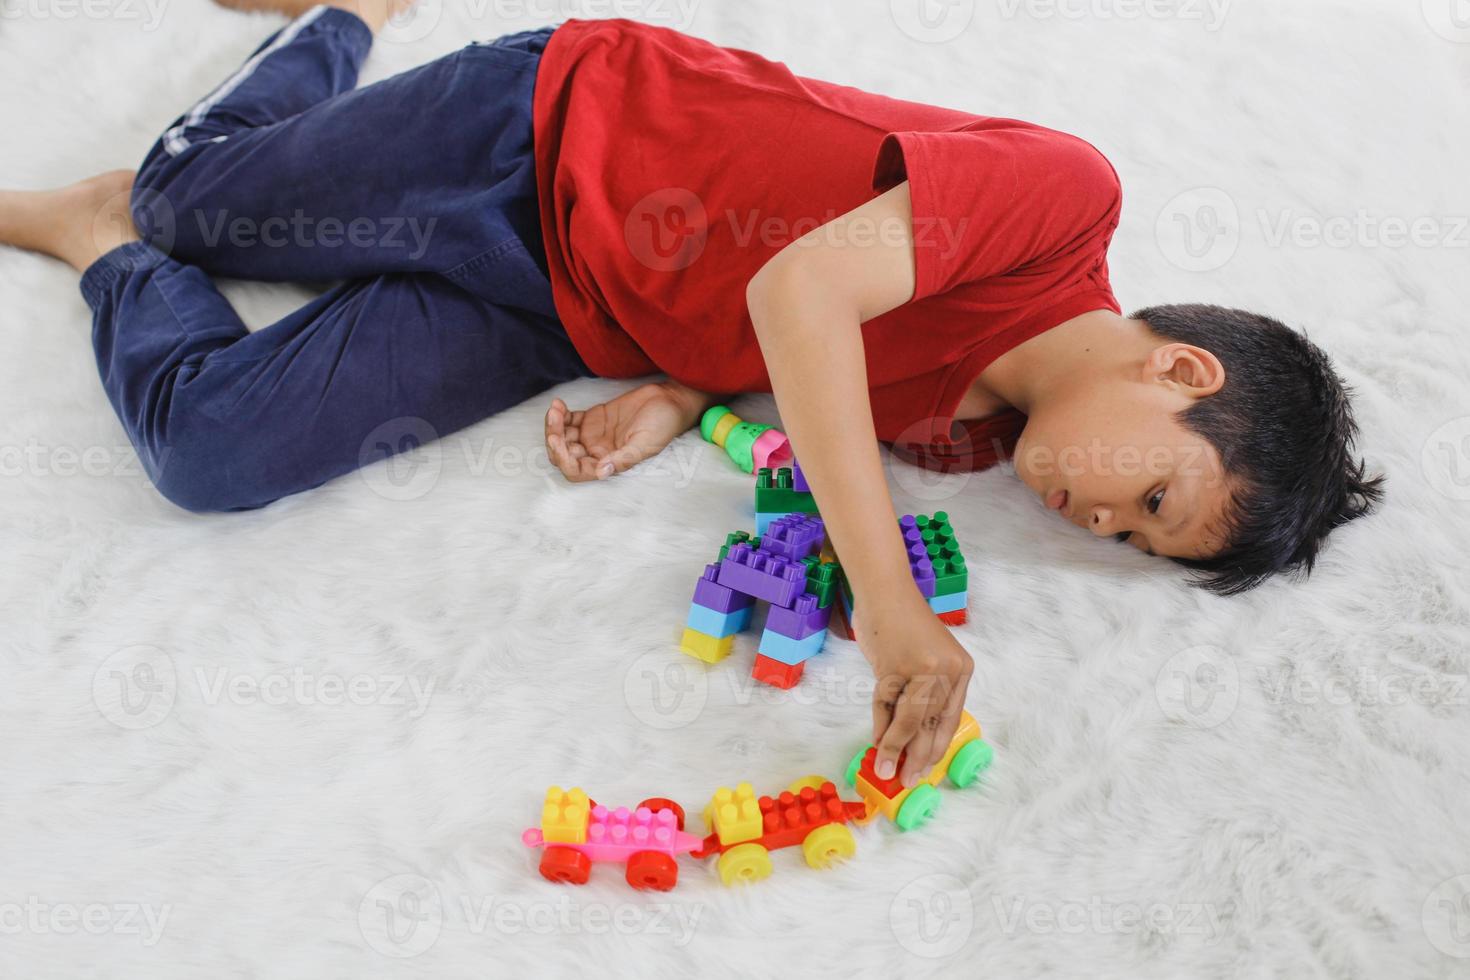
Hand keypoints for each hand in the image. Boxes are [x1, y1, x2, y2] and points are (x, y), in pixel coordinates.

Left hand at [544, 381, 709, 481]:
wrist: (670, 399)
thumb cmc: (663, 424)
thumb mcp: (646, 444)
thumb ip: (624, 459)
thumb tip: (601, 473)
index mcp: (608, 464)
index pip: (576, 470)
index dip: (563, 458)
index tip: (556, 439)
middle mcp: (597, 453)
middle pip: (564, 454)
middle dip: (553, 438)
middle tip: (554, 418)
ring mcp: (592, 436)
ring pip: (562, 436)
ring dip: (553, 424)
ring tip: (556, 408)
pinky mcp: (592, 419)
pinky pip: (568, 420)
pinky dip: (560, 414)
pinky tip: (559, 404)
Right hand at [856, 592, 973, 787]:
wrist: (884, 590)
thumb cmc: (902, 624)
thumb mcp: (924, 660)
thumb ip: (922, 694)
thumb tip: (909, 738)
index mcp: (960, 669)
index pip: (950, 718)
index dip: (937, 747)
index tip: (927, 769)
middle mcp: (947, 670)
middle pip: (932, 724)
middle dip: (918, 756)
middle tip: (908, 779)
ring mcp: (922, 667)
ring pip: (910, 719)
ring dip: (895, 748)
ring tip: (887, 770)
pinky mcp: (896, 665)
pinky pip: (886, 704)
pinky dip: (880, 724)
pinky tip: (877, 742)